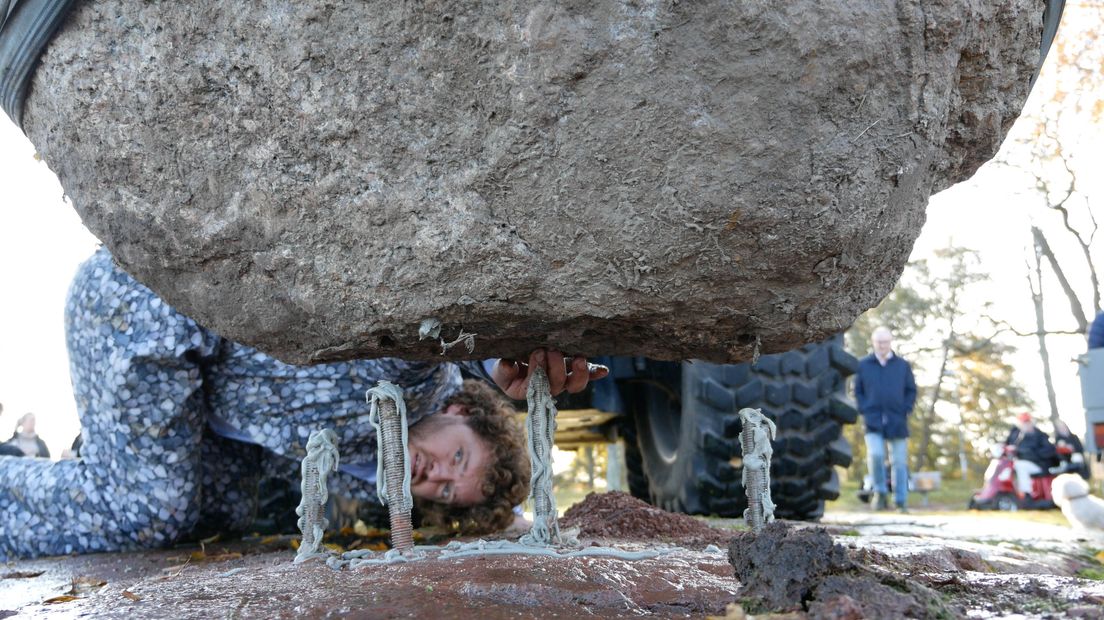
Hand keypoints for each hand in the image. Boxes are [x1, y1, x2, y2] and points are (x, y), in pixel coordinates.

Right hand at [491, 348, 608, 399]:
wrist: (514, 362)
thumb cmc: (507, 366)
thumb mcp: (501, 369)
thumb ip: (503, 369)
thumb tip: (510, 366)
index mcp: (530, 390)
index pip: (536, 385)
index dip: (538, 371)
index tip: (537, 352)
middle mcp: (549, 388)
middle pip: (558, 385)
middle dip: (556, 368)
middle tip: (552, 350)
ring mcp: (563, 380)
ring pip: (574, 384)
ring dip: (579, 373)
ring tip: (579, 359)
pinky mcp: (572, 371)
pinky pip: (586, 374)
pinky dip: (595, 373)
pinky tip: (603, 371)